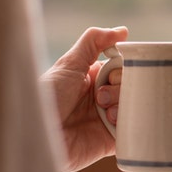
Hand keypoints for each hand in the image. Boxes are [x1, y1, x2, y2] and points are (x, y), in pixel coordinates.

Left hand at [39, 26, 127, 171]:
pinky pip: (133, 131)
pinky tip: (112, 124)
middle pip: (131, 87)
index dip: (121, 70)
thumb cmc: (48, 97)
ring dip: (123, 107)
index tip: (108, 75)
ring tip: (105, 115)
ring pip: (134, 107)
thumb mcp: (69, 63)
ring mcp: (107, 120)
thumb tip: (123, 30)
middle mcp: (102, 99)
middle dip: (120, 90)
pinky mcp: (110, 141)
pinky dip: (130, 125)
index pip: (122, 69)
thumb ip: (94, 41)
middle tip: (100, 98)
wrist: (37, 135)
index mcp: (93, 79)